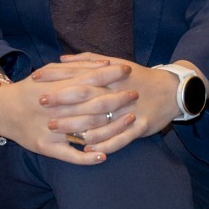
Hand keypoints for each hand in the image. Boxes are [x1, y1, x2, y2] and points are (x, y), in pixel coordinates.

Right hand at [0, 64, 128, 164]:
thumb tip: (105, 63)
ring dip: (111, 125)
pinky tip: (103, 156)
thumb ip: (76, 67)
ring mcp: (50, 129)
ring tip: (132, 120)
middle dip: (117, 98)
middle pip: (92, 103)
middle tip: (136, 94)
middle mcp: (55, 108)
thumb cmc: (30, 88)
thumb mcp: (49, 72)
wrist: (1, 110)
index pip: (88, 78)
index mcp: (55, 87)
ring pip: (85, 128)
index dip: (110, 74)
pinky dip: (86, 157)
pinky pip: (68, 154)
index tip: (129, 70)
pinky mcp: (45, 147)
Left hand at [36, 54, 199, 155]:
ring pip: (100, 119)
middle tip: (40, 103)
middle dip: (62, 99)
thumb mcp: (116, 63)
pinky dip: (104, 144)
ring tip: (55, 130)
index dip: (57, 75)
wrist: (173, 91)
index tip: (36, 77)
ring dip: (76, 125)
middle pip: (86, 95)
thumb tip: (62, 58)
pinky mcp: (141, 126)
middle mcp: (119, 92)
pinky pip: (121, 138)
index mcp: (111, 76)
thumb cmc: (139, 77)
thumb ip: (88, 60)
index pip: (79, 73)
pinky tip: (88, 150)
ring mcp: (130, 110)